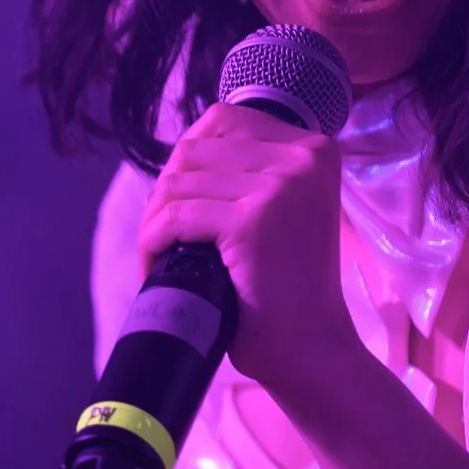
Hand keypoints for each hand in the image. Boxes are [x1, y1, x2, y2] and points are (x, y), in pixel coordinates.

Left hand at [136, 104, 365, 398]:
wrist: (312, 348)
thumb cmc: (290, 287)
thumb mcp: (283, 210)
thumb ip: (250, 173)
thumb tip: (181, 158)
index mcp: (314, 148)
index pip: (224, 119)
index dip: (188, 155)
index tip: (177, 197)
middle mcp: (303, 157)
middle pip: (194, 150)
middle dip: (165, 193)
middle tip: (162, 235)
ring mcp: (280, 186)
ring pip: (177, 183)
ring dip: (154, 222)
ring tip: (158, 255)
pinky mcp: (253, 221)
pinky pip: (174, 218)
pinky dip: (153, 243)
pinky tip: (155, 266)